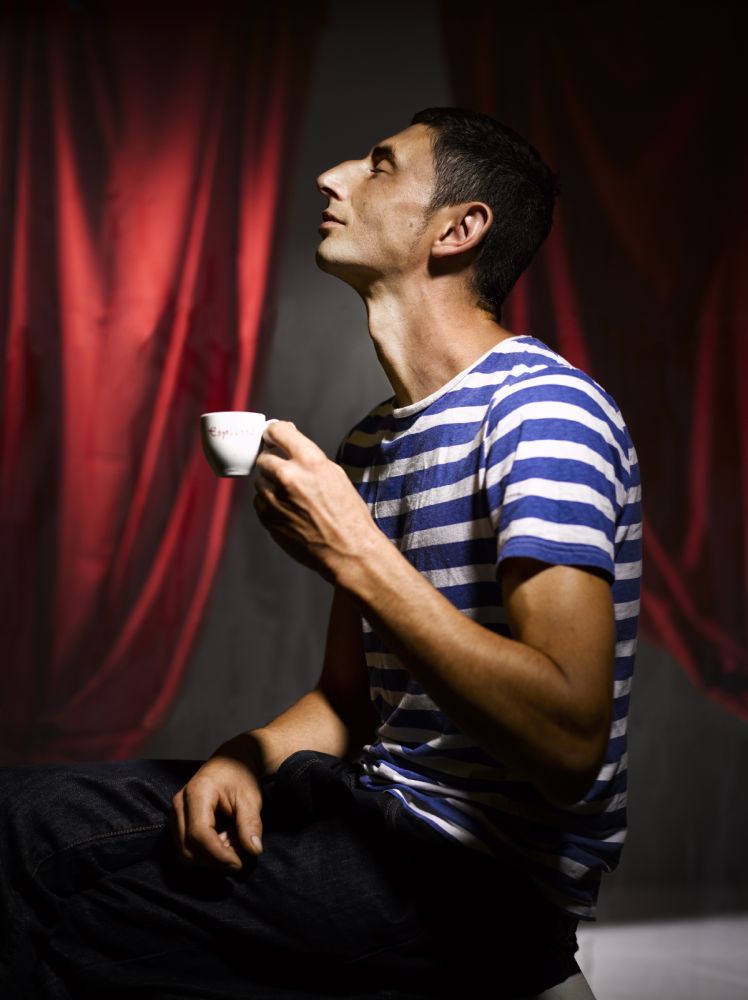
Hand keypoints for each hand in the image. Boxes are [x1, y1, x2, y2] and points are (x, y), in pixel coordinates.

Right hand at [170, 735, 264, 870]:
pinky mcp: (177, 822)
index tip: (239, 863)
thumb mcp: (250, 798)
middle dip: (214, 861)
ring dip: (209, 859)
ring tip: (232, 847)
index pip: (200, 834)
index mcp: (197, 793)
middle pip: (188, 848)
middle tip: (239, 857)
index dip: (219, 855)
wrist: (231, 763)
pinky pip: (185, 847)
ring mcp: (175, 814)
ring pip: (184, 852)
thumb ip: (251, 824)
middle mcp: (179, 804)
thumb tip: (254, 851)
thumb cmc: (240, 777)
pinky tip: (223, 844)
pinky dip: (204, 854)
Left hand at [253, 420, 380, 582]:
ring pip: (259, 482)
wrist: (348, 550)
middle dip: (272, 462)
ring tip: (291, 497)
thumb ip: (309, 458)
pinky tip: (289, 512)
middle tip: (283, 470)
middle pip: (263, 458)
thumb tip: (289, 447)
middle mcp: (288, 476)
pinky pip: (259, 503)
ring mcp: (275, 499)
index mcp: (309, 461)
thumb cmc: (347, 513)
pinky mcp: (268, 519)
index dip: (273, 432)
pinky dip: (269, 504)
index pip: (278, 431)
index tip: (271, 436)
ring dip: (270, 485)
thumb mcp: (334, 475)